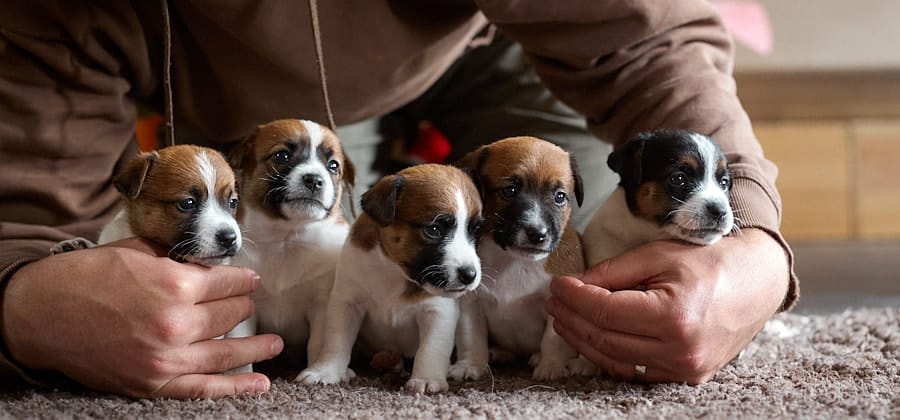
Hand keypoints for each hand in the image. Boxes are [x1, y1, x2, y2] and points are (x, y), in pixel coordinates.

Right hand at [1, 238, 283, 397]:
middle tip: (251, 304)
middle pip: (229, 316)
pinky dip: (235, 388)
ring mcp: (166, 358)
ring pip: (225, 353)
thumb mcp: (141, 252)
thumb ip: (182, 261)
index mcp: (175, 285)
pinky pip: (203, 389)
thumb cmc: (90, 275)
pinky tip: (260, 384)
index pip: (228, 283)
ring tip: (274, 344)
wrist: (44, 311)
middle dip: (244, 307)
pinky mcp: (153, 383)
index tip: (251, 280)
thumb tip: (215, 267)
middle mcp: (176, 323)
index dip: (243, 280)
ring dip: (254, 348)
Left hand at [546, 228, 788, 383]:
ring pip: (615, 360)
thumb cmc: (711, 262)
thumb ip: (613, 272)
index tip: (557, 285)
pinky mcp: (688, 376)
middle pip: (605, 339)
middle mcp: (680, 349)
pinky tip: (592, 337)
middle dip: (572, 318)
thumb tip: (575, 284)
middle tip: (554, 301)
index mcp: (674, 316)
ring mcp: (685, 368)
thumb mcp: (659, 255)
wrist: (757, 282)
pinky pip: (636, 370)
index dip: (574, 298)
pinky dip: (609, 355)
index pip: (604, 311)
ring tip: (565, 318)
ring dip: (584, 339)